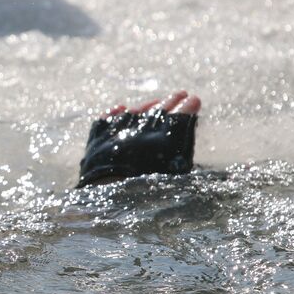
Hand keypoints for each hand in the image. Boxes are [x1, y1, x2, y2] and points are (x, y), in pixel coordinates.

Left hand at [78, 89, 201, 186]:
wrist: (110, 198)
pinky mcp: (99, 136)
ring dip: (148, 105)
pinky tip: (121, 109)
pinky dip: (115, 114)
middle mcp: (142, 128)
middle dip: (172, 101)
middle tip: (181, 95)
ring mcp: (118, 130)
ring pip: (136, 112)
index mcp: (165, 138)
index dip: (188, 107)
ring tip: (156, 103)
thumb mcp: (177, 171)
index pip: (180, 115)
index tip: (194, 101)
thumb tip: (185, 126)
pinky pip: (108, 119)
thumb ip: (182, 146)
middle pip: (160, 110)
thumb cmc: (150, 192)